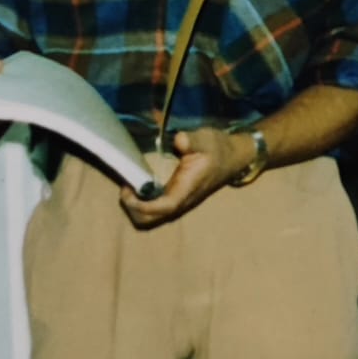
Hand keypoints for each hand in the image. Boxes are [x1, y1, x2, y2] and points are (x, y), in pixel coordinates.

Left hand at [119, 127, 253, 229]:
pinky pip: (155, 210)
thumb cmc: (218, 148)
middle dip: (134, 209)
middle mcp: (182, 200)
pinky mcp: (176, 198)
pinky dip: (142, 204)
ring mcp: (179, 202)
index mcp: (188, 189)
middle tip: (125, 187)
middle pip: (152, 219)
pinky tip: (139, 185)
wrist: (233, 157)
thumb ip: (192, 140)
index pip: (164, 207)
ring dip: (136, 208)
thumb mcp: (206, 139)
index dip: (143, 206)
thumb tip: (179, 140)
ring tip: (129, 186)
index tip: (127, 191)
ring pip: (152, 217)